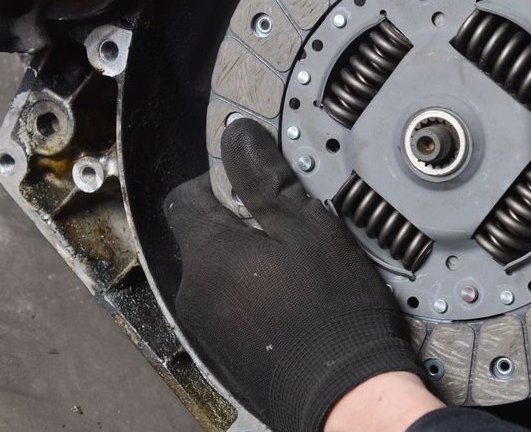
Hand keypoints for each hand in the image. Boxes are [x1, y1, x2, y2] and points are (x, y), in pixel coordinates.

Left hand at [164, 119, 432, 431]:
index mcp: (209, 253)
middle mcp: (194, 291)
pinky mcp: (223, 354)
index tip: (254, 186)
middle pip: (204, 237)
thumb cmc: (331, 314)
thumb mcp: (307, 228)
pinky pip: (230, 308)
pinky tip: (294, 305)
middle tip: (291, 231)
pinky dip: (254, 300)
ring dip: (249, 264)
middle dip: (241, 227)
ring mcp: (206, 327)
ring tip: (298, 272)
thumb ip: (265, 180)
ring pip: (218, 274)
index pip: (186, 196)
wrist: (344, 392)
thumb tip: (238, 138)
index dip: (219, 183)